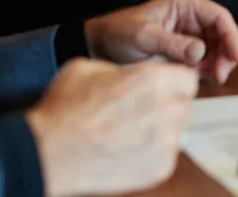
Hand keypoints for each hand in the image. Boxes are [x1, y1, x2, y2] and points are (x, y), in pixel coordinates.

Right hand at [27, 59, 196, 195]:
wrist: (49, 152)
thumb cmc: (66, 109)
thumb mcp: (91, 68)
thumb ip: (124, 71)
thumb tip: (133, 77)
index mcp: (156, 79)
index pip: (188, 79)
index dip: (172, 85)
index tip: (159, 91)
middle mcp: (168, 109)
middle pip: (186, 106)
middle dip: (169, 108)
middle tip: (142, 113)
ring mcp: (167, 142)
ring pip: (178, 133)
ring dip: (161, 132)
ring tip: (129, 134)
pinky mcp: (161, 168)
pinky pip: (166, 157)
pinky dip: (151, 155)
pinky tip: (126, 151)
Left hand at [84, 0, 237, 83]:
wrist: (100, 46)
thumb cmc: (118, 33)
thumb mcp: (144, 36)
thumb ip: (172, 43)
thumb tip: (200, 51)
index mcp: (186, 5)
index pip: (219, 17)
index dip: (232, 36)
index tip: (236, 56)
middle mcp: (192, 19)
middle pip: (223, 34)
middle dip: (227, 54)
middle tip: (222, 74)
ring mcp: (190, 36)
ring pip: (218, 49)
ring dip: (220, 64)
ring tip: (214, 78)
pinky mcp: (185, 53)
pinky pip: (206, 62)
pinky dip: (210, 71)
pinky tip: (205, 79)